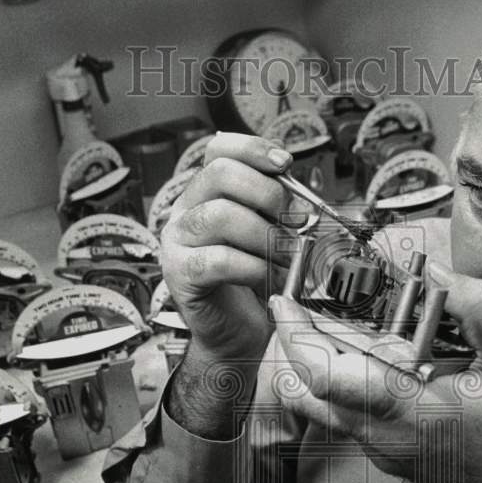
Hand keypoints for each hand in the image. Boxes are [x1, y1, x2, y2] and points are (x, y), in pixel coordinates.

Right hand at [160, 132, 305, 361]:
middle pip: (220, 174)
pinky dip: (254, 268)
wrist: (239, 334)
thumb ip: (280, 212)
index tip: (286, 163)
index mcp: (207, 193)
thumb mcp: (273, 236)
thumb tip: (304, 200)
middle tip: (295, 221)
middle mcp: (186, 210)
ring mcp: (177, 241)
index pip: (219, 150)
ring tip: (287, 259)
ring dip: (266, 237)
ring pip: (221, 216)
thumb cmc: (258, 282)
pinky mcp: (179, 274)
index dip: (253, 149)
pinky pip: (218, 259)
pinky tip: (269, 279)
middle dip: (268, 192)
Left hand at [268, 262, 481, 482]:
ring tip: (319, 319)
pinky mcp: (388, 455)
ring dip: (313, 361)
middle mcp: (385, 436)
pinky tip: (361, 351)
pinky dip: (338, 379)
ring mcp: (383, 451)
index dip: (297, 336)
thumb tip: (443, 271)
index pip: (328, 377)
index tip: (285, 301)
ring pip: (322, 405)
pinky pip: (344, 415)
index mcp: (413, 411)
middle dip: (295, 340)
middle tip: (294, 301)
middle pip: (311, 388)